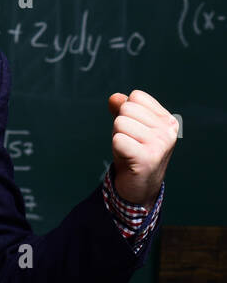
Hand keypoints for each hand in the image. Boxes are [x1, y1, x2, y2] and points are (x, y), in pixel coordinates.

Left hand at [108, 89, 176, 206]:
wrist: (139, 185)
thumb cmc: (133, 151)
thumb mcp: (128, 126)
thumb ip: (121, 108)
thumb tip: (114, 97)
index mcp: (167, 120)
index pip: (136, 96)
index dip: (126, 112)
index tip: (134, 131)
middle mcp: (168, 131)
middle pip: (126, 109)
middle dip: (120, 125)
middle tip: (130, 143)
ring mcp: (160, 144)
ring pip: (120, 123)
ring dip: (118, 137)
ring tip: (129, 151)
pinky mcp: (148, 158)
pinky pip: (118, 140)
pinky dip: (117, 148)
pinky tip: (128, 158)